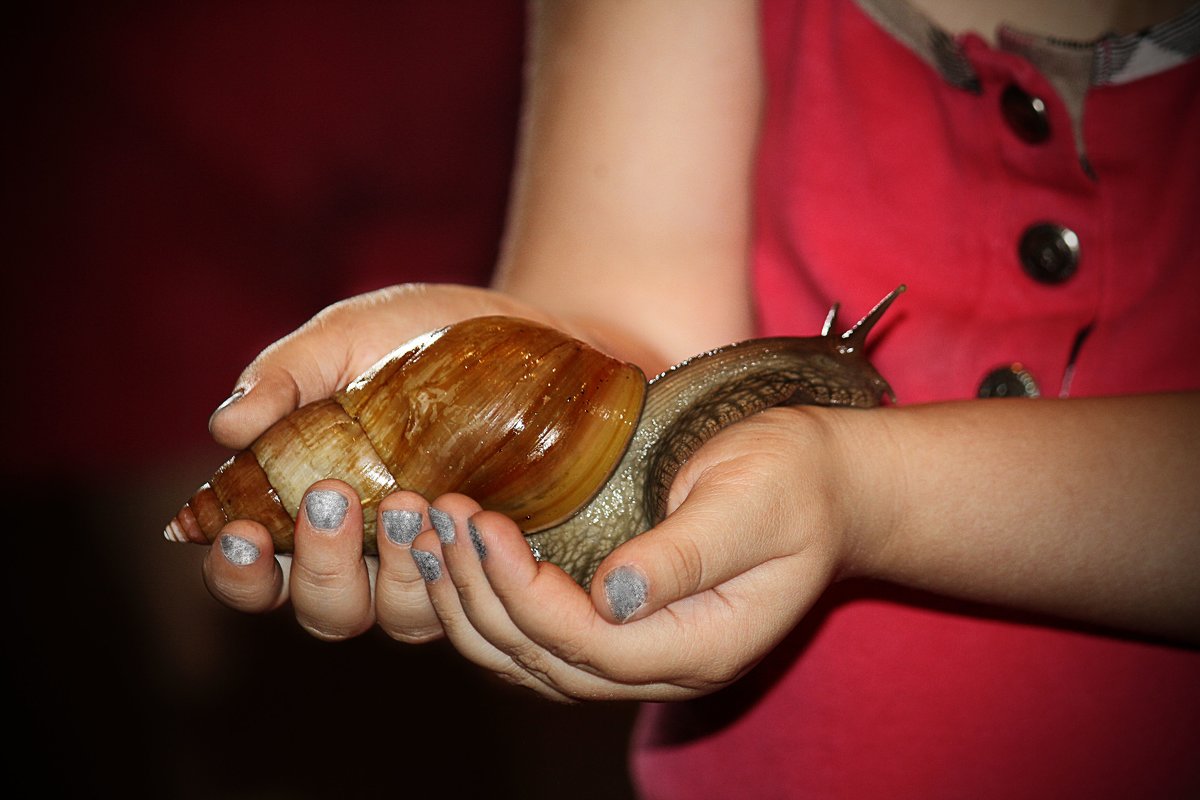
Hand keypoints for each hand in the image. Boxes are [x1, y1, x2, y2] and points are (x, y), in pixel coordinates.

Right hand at [200, 282, 562, 640]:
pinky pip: (473, 599)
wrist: (526, 330)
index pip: (254, 577)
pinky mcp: (492, 560)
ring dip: (397, 570)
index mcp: (308, 513)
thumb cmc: (417, 336)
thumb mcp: (345, 338)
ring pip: (401, 615)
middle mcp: (367, 556)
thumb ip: (285, 377)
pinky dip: (459, 568)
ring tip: (408, 499)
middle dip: (322, 566)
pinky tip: (461, 518)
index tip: (243, 533)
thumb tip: (226, 427)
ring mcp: (433, 564)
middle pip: (328, 610)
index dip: (239, 574)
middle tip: (333, 498)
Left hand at [409, 407, 873, 700]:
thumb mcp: (754, 503)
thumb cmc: (796, 482)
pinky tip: (456, 559)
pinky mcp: (621, 624)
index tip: (485, 525)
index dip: (526, 594)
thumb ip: (688, 553)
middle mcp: (665, 665)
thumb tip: (613, 595)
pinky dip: (489, 604)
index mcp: (704, 646)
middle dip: (480, 595)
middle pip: (547, 663)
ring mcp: (641, 652)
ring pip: (531, 663)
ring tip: (425, 538)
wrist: (826, 485)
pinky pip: (540, 639)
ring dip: (469, 607)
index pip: (593, 646)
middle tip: (438, 521)